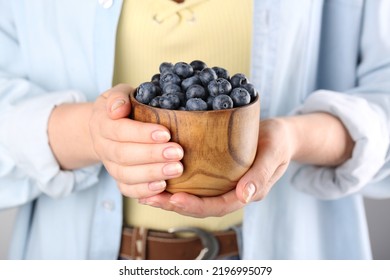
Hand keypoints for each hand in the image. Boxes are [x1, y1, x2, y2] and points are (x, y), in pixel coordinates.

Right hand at [89, 84, 183, 198]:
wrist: (104, 128)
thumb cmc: (120, 108)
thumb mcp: (117, 94)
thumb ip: (118, 97)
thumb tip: (118, 109)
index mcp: (102, 124)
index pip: (120, 130)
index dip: (142, 134)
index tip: (166, 134)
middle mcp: (104, 147)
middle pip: (124, 155)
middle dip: (153, 155)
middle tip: (178, 153)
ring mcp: (110, 166)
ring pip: (126, 175)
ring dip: (152, 174)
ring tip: (177, 169)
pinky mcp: (118, 179)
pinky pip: (127, 189)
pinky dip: (144, 190)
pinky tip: (163, 187)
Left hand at [137, 112, 353, 217]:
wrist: (279, 134)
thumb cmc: (278, 142)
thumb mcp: (274, 153)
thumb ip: (261, 175)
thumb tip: (245, 196)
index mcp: (246, 193)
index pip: (218, 206)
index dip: (196, 205)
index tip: (174, 199)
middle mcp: (231, 193)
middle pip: (200, 206)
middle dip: (174, 204)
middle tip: (149, 198)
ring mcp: (222, 185)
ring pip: (194, 197)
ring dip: (169, 197)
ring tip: (146, 192)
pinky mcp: (215, 174)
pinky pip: (194, 184)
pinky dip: (176, 183)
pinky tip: (158, 176)